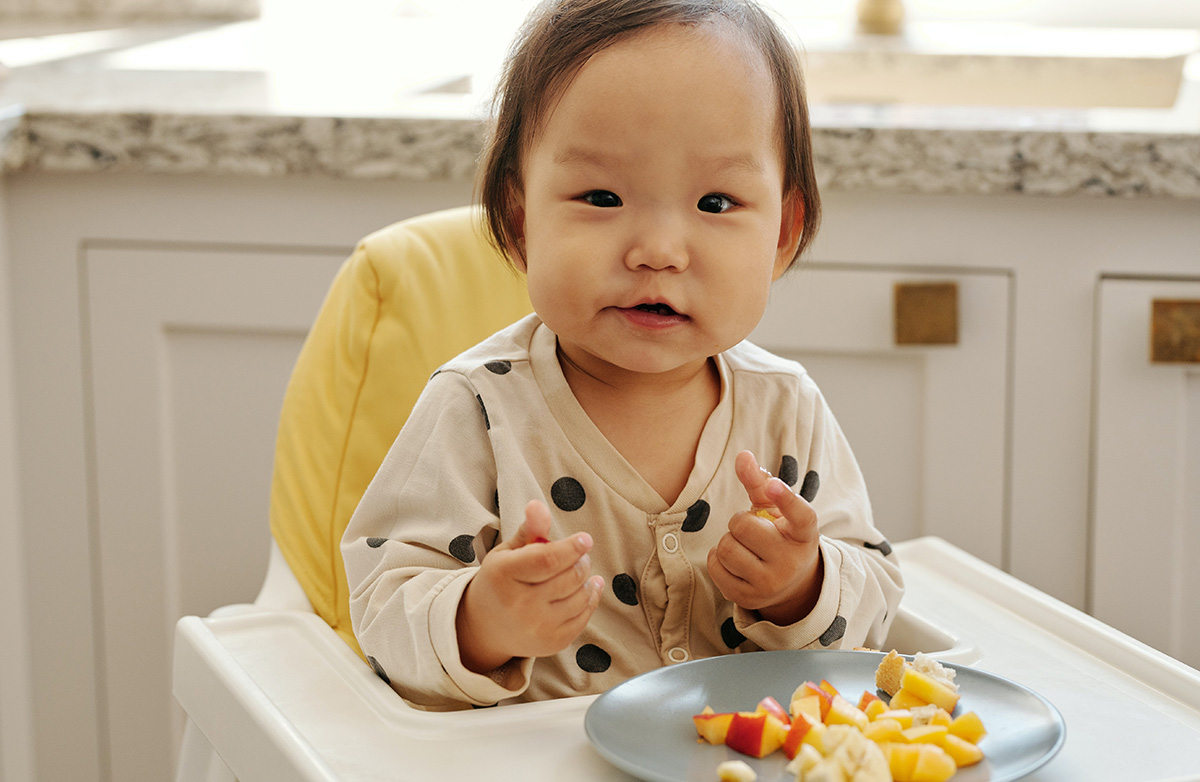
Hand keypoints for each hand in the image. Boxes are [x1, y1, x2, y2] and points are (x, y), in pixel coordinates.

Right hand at [456, 499, 603, 672]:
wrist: (485, 629)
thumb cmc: (501, 582)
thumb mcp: (507, 553)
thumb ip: (528, 531)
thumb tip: (537, 505)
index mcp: (504, 575)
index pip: (547, 560)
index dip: (572, 548)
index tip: (585, 539)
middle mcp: (519, 604)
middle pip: (569, 577)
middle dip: (581, 561)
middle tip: (579, 555)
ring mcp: (537, 627)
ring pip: (580, 596)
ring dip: (587, 579)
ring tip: (581, 570)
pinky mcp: (553, 643)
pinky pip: (583, 616)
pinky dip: (590, 599)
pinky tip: (587, 588)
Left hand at [707, 451, 822, 625]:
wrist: (789, 585)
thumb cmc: (779, 536)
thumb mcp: (776, 511)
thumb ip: (760, 482)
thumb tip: (742, 455)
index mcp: (804, 534)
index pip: (801, 515)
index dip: (786, 499)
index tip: (774, 485)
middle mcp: (791, 561)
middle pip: (743, 526)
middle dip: (739, 521)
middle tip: (751, 529)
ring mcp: (770, 584)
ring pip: (726, 548)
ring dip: (728, 541)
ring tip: (744, 546)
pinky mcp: (747, 598)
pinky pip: (715, 566)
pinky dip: (717, 558)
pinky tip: (733, 561)